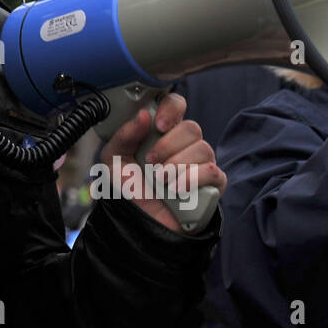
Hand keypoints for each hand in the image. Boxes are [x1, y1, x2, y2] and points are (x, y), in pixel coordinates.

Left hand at [98, 92, 225, 232]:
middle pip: (191, 127)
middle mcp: (184, 145)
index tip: (158, 126)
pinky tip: (177, 189)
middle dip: (168, 145)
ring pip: (203, 148)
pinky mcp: (212, 185)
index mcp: (162, 133)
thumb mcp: (114, 159)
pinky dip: (193, 179)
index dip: (171, 109)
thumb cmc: (128, 189)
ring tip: (160, 180)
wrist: (137, 222)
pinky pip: (213, 172)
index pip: (177, 105)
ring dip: (177, 165)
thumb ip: (125, 135)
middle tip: (151, 162)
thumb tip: (144, 114)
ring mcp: (200, 164)